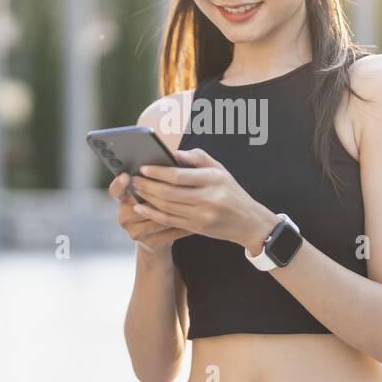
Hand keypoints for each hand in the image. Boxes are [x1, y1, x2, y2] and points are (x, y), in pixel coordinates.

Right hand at [109, 170, 192, 256]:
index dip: (118, 184)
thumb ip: (157, 177)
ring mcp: (136, 232)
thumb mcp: (152, 194)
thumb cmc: (158, 208)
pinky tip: (197, 218)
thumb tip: (174, 157)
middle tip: (179, 184)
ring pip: (159, 217)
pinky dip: (184, 224)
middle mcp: (125, 217)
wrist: (158, 241)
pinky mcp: (150, 244)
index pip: (116, 191)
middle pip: (144, 204)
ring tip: (194, 201)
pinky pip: (170, 231)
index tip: (126, 176)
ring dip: (177, 210)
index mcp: (124, 201)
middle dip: (162, 194)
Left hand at [127, 147, 279, 251]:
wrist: (248, 222)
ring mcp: (202, 216)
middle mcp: (208, 199)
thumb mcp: (220, 169)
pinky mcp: (197, 228)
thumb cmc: (231, 191)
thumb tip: (173, 153)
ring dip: (147, 198)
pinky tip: (142, 207)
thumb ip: (197, 158)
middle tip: (133, 179)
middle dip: (147, 185)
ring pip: (167, 207)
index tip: (144, 167)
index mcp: (213, 180)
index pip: (179, 175)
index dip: (158, 172)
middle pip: (169, 193)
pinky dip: (153, 213)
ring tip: (136, 189)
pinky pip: (170, 220)